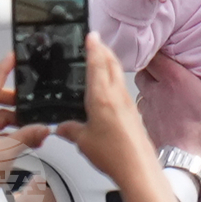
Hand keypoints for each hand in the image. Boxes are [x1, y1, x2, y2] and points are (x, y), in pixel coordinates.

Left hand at [0, 53, 49, 201]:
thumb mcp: (8, 152)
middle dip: (17, 103)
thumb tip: (43, 126)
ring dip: (16, 120)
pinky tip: (24, 138)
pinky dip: (10, 131)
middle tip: (33, 105)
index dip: (4, 69)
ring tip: (32, 129)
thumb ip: (28, 134)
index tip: (13, 56)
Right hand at [57, 33, 180, 201]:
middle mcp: (117, 95)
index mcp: (102, 97)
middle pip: (111, 64)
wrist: (138, 167)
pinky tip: (109, 86)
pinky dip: (114, 78)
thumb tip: (63, 127)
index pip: (98, 64)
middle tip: (96, 41)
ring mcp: (127, 102)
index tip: (91, 34)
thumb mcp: (82, 141)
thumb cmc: (114, 154)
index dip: (94, 47)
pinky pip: (121, 87)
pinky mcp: (133, 111)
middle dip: (103, 50)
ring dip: (109, 62)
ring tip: (102, 57)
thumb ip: (70, 130)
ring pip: (117, 74)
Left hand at [135, 43, 200, 166]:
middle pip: (145, 69)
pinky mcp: (147, 125)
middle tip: (168, 65)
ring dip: (150, 84)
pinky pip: (143, 107)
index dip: (159, 48)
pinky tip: (162, 108)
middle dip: (153, 65)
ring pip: (142, 88)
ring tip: (164, 86)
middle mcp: (156, 91)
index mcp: (174, 80)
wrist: (187, 167)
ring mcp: (149, 109)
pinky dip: (150, 103)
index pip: (155, 54)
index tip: (169, 46)